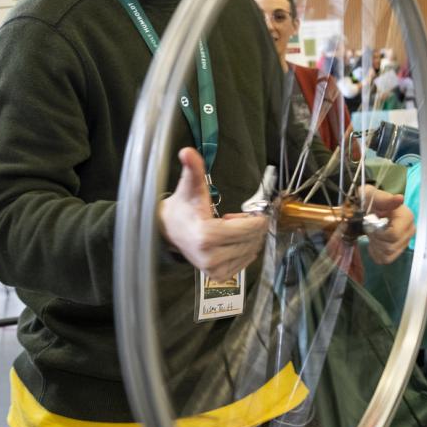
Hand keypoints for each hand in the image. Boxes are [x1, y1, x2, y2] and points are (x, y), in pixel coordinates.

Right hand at [158, 148, 267, 282]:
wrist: (169, 230)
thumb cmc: (184, 207)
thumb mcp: (190, 186)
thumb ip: (193, 169)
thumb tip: (187, 151)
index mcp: (206, 236)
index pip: (247, 229)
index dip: (257, 219)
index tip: (255, 210)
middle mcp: (210, 257)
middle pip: (252, 240)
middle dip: (253, 226)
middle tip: (241, 216)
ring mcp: (214, 269)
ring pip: (250, 251)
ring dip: (249, 237)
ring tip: (232, 227)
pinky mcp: (217, 276)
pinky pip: (245, 261)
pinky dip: (245, 249)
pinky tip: (232, 239)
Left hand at [360, 185, 414, 263]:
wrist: (369, 207)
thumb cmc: (371, 201)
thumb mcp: (374, 197)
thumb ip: (386, 199)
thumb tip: (400, 198)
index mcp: (407, 217)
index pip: (393, 235)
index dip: (378, 233)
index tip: (371, 224)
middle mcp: (410, 231)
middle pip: (390, 247)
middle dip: (376, 239)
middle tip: (370, 229)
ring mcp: (405, 242)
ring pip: (388, 255)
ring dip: (375, 245)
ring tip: (372, 234)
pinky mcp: (398, 250)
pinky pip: (386, 259)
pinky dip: (376, 253)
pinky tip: (374, 242)